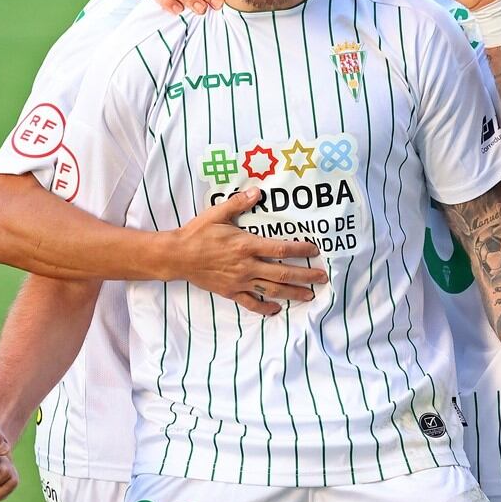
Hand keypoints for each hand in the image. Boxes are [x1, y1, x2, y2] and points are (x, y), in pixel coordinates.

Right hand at [171, 188, 328, 315]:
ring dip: (292, 293)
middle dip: (305, 275)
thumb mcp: (217, 213)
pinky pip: (251, 303)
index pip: (280, 248)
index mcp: (246, 245)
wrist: (178, 256)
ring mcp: (239, 281)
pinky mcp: (230, 292)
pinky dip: (265, 308)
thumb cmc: (198, 233)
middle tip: (322, 277)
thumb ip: (239, 202)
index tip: (314, 250)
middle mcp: (247, 265)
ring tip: (309, 295)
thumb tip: (258, 191)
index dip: (300, 249)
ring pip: (272, 290)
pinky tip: (276, 310)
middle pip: (282, 272)